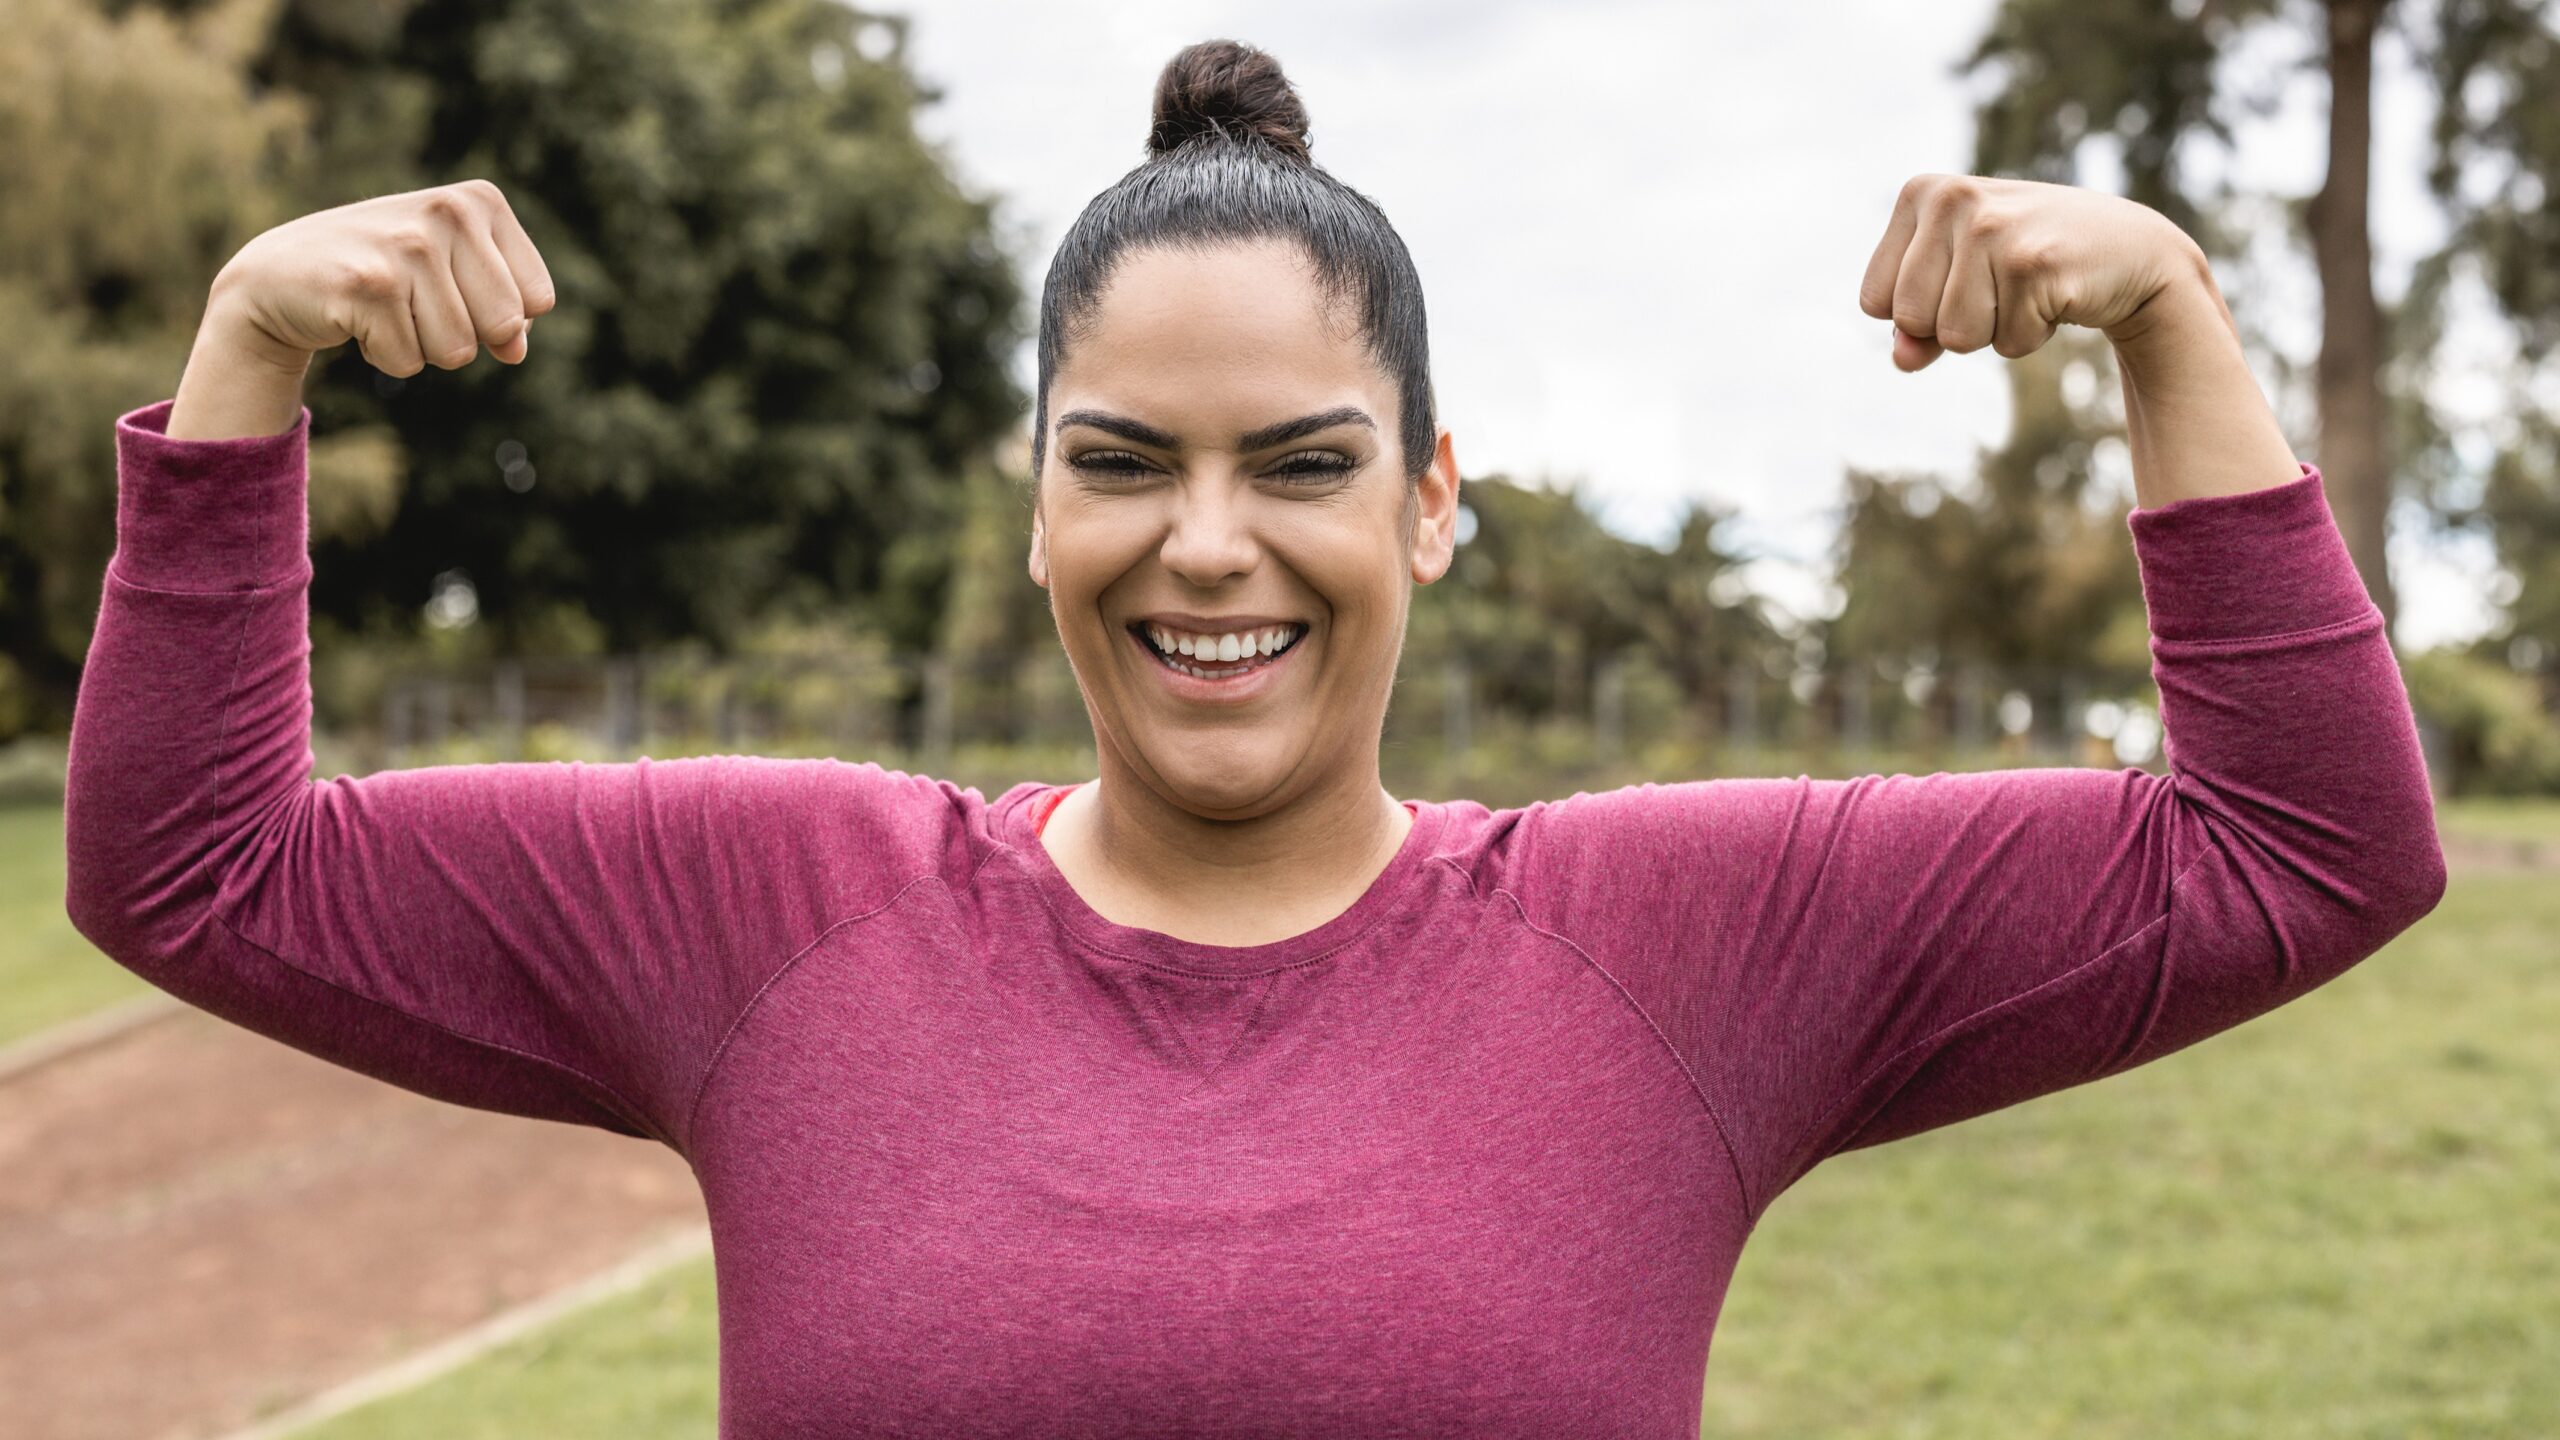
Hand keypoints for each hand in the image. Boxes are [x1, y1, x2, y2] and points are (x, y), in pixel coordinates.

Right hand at [207, 178, 555, 372]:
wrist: (280, 275)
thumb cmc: (383, 276)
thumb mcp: (455, 277)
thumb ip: (504, 310)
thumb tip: (517, 349)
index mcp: (479, 201)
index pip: (537, 300)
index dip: (500, 316)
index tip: (452, 288)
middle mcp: (448, 211)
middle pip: (504, 327)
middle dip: (464, 335)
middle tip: (414, 301)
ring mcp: (407, 245)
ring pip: (458, 351)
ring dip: (421, 345)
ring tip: (384, 306)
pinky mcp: (367, 284)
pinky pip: (408, 361)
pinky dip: (384, 354)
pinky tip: (356, 317)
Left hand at [1858, 174, 2205, 372]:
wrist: (2129, 249)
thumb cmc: (2028, 265)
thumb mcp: (1958, 284)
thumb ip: (1916, 326)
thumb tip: (1902, 359)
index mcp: (1921, 193)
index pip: (1875, 301)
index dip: (1920, 311)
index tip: (1965, 276)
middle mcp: (1951, 198)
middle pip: (1911, 320)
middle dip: (1956, 324)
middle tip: (2003, 283)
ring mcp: (1993, 227)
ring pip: (1956, 337)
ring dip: (1996, 331)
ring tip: (2028, 287)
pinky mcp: (2033, 262)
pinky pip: (2006, 342)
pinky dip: (2031, 335)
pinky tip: (2057, 294)